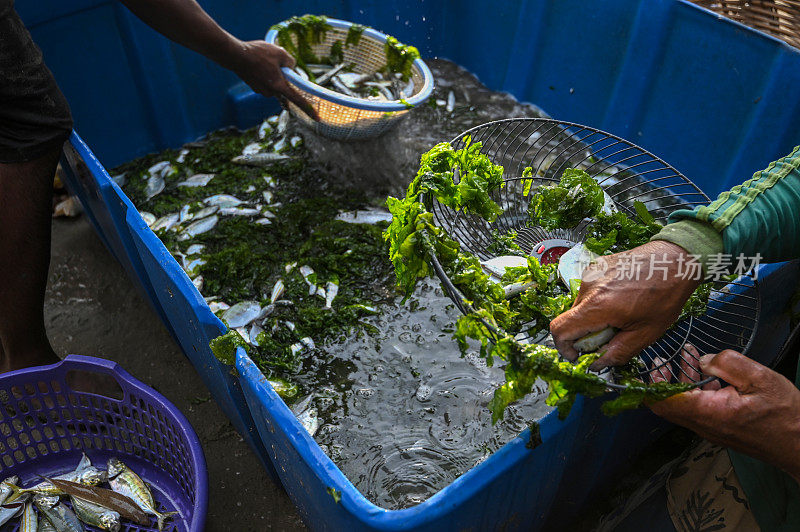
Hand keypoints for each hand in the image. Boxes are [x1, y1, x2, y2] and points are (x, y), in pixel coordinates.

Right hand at [227, 40, 318, 120]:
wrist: (234, 55)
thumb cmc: (257, 54)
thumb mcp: (280, 53)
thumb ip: (290, 62)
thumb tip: (291, 67)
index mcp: (279, 87)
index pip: (298, 100)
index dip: (309, 109)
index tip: (317, 119)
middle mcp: (270, 92)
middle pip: (285, 88)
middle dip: (284, 77)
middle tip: (276, 63)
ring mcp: (261, 91)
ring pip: (275, 84)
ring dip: (275, 75)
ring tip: (265, 60)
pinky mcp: (254, 87)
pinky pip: (266, 82)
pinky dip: (266, 74)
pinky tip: (259, 63)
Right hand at [550, 240, 700, 368]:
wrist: (676, 260)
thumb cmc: (665, 295)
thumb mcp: (646, 334)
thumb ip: (617, 352)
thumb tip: (597, 364)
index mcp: (598, 306)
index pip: (559, 330)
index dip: (564, 348)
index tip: (579, 355)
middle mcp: (588, 287)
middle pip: (570, 319)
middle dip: (585, 334)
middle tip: (612, 335)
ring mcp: (590, 274)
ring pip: (580, 306)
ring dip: (593, 317)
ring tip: (621, 314)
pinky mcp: (595, 266)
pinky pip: (588, 292)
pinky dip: (598, 302)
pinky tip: (621, 299)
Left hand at [649, 345, 799, 482]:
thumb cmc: (787, 416)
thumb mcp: (760, 378)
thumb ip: (726, 363)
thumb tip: (702, 359)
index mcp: (708, 412)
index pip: (662, 401)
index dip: (648, 383)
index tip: (646, 365)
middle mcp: (704, 424)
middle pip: (667, 403)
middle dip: (661, 378)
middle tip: (662, 358)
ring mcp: (711, 428)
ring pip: (683, 404)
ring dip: (681, 380)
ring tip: (687, 355)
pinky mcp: (720, 428)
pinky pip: (698, 407)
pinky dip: (696, 388)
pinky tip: (706, 371)